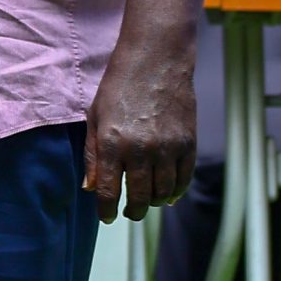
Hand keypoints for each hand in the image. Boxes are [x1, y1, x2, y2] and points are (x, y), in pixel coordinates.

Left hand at [83, 32, 196, 222]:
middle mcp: (142, 149)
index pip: (109, 190)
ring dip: (155, 202)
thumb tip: (91, 188)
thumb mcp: (95, 118)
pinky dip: (177, 191)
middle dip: (133, 210)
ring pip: (164, 192)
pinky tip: (169, 194)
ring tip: (147, 202)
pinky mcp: (189, 143)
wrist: (155, 62)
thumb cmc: (117, 88)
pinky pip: (184, 178)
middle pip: (140, 196)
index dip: (107, 209)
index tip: (107, 217)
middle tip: (129, 212)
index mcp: (113, 143)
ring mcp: (168, 148)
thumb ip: (93, 155)